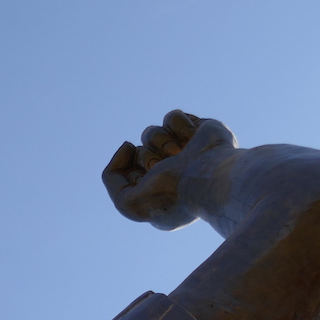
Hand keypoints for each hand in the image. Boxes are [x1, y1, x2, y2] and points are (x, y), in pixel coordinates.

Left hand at [102, 110, 236, 229]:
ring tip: (178, 154)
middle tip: (164, 168)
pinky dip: (178, 126)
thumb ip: (111, 178)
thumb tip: (128, 145)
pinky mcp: (199, 131)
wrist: (207, 178)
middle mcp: (171, 173)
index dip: (133, 174)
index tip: (147, 181)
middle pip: (138, 152)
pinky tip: (192, 139)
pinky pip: (171, 117)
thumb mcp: (127, 203)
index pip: (129, 173)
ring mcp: (185, 151)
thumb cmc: (169, 195)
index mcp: (157, 192)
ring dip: (160, 142)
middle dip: (148, 158)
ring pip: (151, 132)